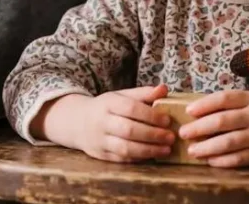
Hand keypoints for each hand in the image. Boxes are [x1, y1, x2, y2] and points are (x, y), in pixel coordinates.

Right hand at [42, 85, 174, 162]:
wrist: (77, 122)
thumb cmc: (106, 108)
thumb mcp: (120, 96)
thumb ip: (142, 94)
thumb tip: (164, 89)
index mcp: (108, 103)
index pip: (130, 108)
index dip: (150, 115)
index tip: (167, 120)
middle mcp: (102, 122)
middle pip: (128, 130)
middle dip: (152, 135)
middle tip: (171, 137)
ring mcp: (99, 140)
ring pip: (124, 148)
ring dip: (148, 150)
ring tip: (166, 149)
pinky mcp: (100, 155)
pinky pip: (121, 159)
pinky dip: (139, 158)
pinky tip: (152, 155)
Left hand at [178, 90, 248, 166]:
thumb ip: (235, 105)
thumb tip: (201, 112)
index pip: (224, 99)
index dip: (204, 105)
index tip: (188, 112)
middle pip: (222, 121)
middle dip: (198, 128)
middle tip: (183, 133)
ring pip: (228, 142)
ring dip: (206, 148)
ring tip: (193, 151)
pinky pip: (239, 159)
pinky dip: (223, 161)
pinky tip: (211, 161)